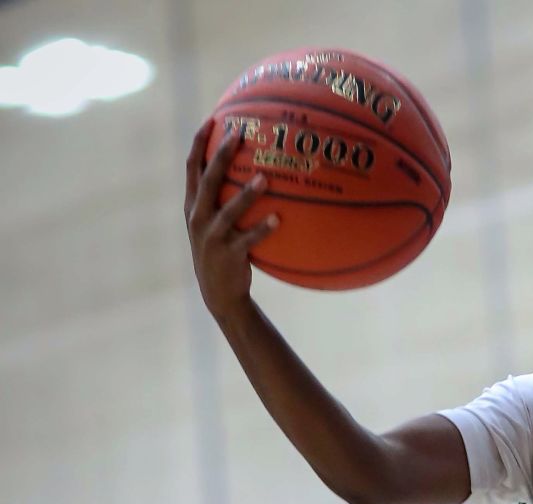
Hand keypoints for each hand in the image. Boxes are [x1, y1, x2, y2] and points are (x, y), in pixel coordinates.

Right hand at [185, 119, 277, 320]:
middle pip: (208, 180)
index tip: (212, 119)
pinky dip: (263, 229)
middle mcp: (198, 217)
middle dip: (221, 156)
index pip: (191, 167)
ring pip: (228, 210)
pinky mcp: (228, 255)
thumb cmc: (222, 252)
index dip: (199, 142)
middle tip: (238, 135)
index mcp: (192, 205)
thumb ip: (221, 199)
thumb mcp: (213, 224)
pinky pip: (248, 239)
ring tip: (265, 178)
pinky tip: (279, 219)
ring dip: (247, 194)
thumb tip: (247, 169)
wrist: (218, 293)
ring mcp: (212, 237)